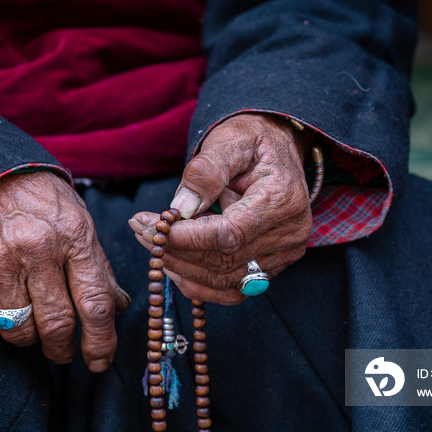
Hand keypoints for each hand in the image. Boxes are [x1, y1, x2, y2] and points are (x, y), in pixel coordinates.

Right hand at [0, 171, 129, 369]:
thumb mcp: (77, 220)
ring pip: (19, 329)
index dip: (101, 341)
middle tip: (64, 354)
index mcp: (75, 236)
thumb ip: (98, 266)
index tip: (100, 361)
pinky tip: (2, 309)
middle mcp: (38, 249)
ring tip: (33, 329)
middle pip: (58, 324)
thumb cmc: (37, 196)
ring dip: (30, 339)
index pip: (96, 304)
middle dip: (63, 350)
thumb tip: (119, 306)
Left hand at [129, 113, 312, 303]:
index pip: (230, 234)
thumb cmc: (252, 142)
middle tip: (141, 230)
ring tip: (151, 242)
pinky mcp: (271, 268)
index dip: (187, 238)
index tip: (152, 228)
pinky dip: (198, 283)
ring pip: (225, 281)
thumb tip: (181, 206)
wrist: (277, 151)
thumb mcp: (230, 140)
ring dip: (181, 267)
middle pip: (225, 262)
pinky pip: (231, 290)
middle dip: (176, 251)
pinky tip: (173, 264)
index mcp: (284, 198)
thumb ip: (207, 170)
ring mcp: (283, 256)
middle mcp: (291, 234)